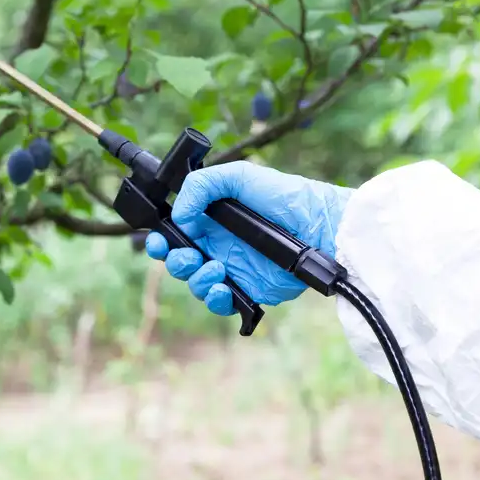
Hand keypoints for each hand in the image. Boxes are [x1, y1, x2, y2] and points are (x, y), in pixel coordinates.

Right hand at [145, 161, 352, 314]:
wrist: (320, 227)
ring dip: (196, 279)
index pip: (174, 233)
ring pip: (195, 283)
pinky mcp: (248, 291)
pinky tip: (222, 288)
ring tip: (215, 269)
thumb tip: (179, 215)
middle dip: (175, 261)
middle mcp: (216, 245)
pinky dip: (214, 299)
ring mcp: (231, 270)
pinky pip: (220, 303)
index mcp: (210, 219)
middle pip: (178, 261)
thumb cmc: (283, 197)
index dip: (161, 240)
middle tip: (189, 256)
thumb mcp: (239, 176)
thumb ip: (201, 187)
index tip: (160, 241)